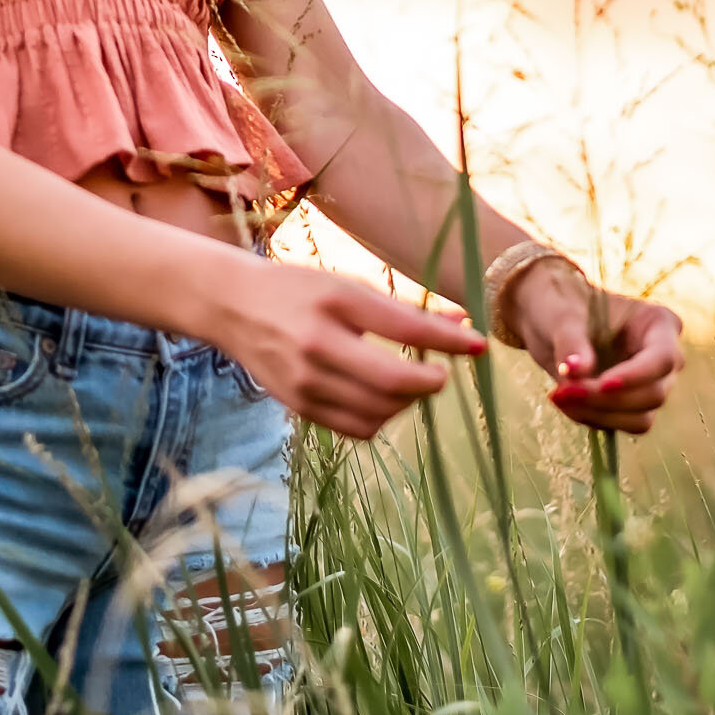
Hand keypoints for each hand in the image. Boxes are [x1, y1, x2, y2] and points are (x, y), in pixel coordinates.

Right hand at [206, 266, 486, 440]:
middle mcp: (317, 343)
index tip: (479, 346)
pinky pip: (357, 428)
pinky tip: (381, 399)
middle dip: (430, 381)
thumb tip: (462, 324)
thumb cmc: (299, 290)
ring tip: (408, 383)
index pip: (405, 327)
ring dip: (407, 402)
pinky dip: (381, 418)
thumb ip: (403, 309)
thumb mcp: (348, 287)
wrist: (234, 307)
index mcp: (334, 301)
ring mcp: (306, 381)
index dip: (449, 342)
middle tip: (440, 373)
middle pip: (394, 381)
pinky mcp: (300, 406)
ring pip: (379, 412)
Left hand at [506, 260, 683, 435]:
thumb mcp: (562, 317)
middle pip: (653, 394)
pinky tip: (563, 400)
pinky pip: (621, 424)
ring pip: (640, 418)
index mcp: (658, 323)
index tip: (602, 385)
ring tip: (558, 396)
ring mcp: (648, 383)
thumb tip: (578, 372)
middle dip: (608, 400)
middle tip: (563, 392)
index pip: (662, 358)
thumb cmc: (561, 306)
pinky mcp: (630, 404)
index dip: (636, 376)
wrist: (547, 319)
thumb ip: (572, 342)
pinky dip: (592, 418)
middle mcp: (661, 356)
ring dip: (599, 414)